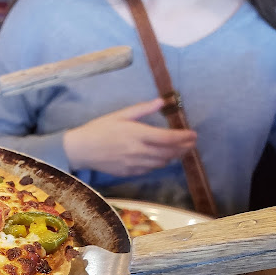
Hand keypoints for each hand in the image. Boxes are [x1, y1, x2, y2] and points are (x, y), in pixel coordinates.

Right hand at [63, 98, 197, 175]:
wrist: (81, 149)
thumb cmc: (99, 129)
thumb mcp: (120, 114)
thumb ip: (142, 109)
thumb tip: (162, 101)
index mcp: (138, 134)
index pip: (168, 138)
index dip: (184, 137)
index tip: (193, 134)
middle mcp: (139, 151)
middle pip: (169, 152)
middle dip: (184, 148)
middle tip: (192, 143)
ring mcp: (135, 164)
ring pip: (161, 163)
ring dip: (173, 157)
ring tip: (180, 151)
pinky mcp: (129, 172)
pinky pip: (150, 170)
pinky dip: (159, 164)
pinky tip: (161, 159)